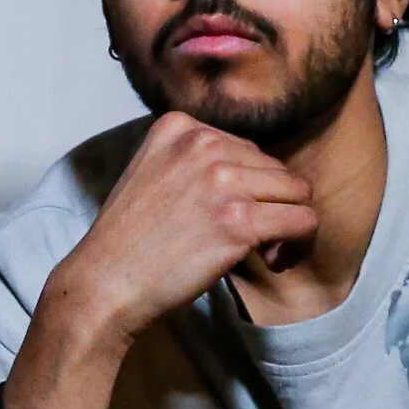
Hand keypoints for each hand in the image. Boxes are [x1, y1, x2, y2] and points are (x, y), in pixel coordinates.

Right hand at [3, 114, 317, 408]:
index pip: (248, 149)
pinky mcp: (238, 219)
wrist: (106, 282)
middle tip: (257, 241)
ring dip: (291, 224)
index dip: (250, 187)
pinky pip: (303, 220)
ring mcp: (221, 180)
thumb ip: (194, 161)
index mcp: (179, 126)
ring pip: (298, 191)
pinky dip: (299, 244)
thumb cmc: (130, 240)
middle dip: (273, 205)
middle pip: (276, 168)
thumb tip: (257, 172)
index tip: (235, 217)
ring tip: (268, 251)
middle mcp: (202, 144)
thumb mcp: (152, 173)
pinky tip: (274, 261)